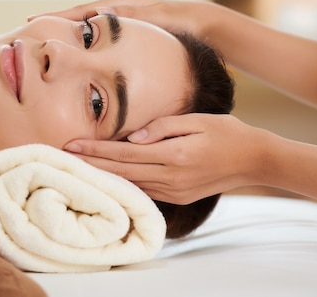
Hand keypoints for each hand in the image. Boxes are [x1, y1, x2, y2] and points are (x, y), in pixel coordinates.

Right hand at [27, 0, 208, 38]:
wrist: (199, 23)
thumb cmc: (177, 25)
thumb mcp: (153, 22)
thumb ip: (128, 19)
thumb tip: (99, 19)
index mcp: (118, 5)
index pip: (79, 12)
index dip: (55, 18)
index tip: (32, 21)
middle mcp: (117, 5)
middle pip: (78, 15)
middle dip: (56, 22)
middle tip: (29, 28)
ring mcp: (121, 13)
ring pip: (87, 22)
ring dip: (69, 28)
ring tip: (47, 36)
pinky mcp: (127, 22)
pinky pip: (99, 27)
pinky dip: (85, 33)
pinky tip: (78, 43)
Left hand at [64, 113, 267, 203]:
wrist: (254, 160)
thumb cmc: (227, 133)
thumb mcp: (198, 120)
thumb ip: (164, 127)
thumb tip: (133, 136)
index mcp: (175, 155)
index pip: (124, 152)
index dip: (96, 150)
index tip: (72, 144)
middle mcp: (172, 177)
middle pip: (121, 172)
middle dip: (90, 165)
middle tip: (63, 157)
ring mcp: (175, 191)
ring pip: (130, 184)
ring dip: (103, 177)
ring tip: (79, 167)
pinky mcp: (178, 197)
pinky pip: (144, 190)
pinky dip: (123, 184)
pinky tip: (109, 178)